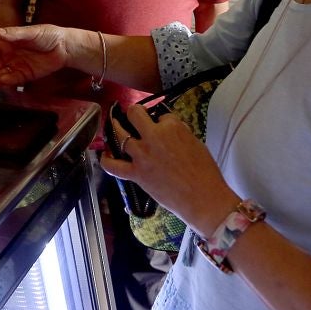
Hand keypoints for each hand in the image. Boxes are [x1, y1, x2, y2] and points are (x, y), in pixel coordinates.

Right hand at [0, 24, 69, 89]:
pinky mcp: (25, 75)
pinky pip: (13, 79)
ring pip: (0, 74)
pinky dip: (7, 82)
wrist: (65, 47)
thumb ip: (13, 33)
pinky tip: (1, 83)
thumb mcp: (31, 32)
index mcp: (7, 42)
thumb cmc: (48, 35)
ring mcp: (16, 65)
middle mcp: (9, 54)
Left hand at [101, 104, 235, 234]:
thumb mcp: (196, 143)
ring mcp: (141, 155)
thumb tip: (169, 131)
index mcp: (172, 127)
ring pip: (119, 134)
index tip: (164, 127)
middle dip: (134, 112)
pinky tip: (105, 155)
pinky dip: (106, 160)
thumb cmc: (205, 171)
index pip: (162, 115)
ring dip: (116, 128)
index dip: (162, 121)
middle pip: (134, 114)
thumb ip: (180, 133)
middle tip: (135, 116)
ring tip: (115, 126)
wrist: (202, 197)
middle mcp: (153, 136)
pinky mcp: (135, 173)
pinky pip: (113, 166)